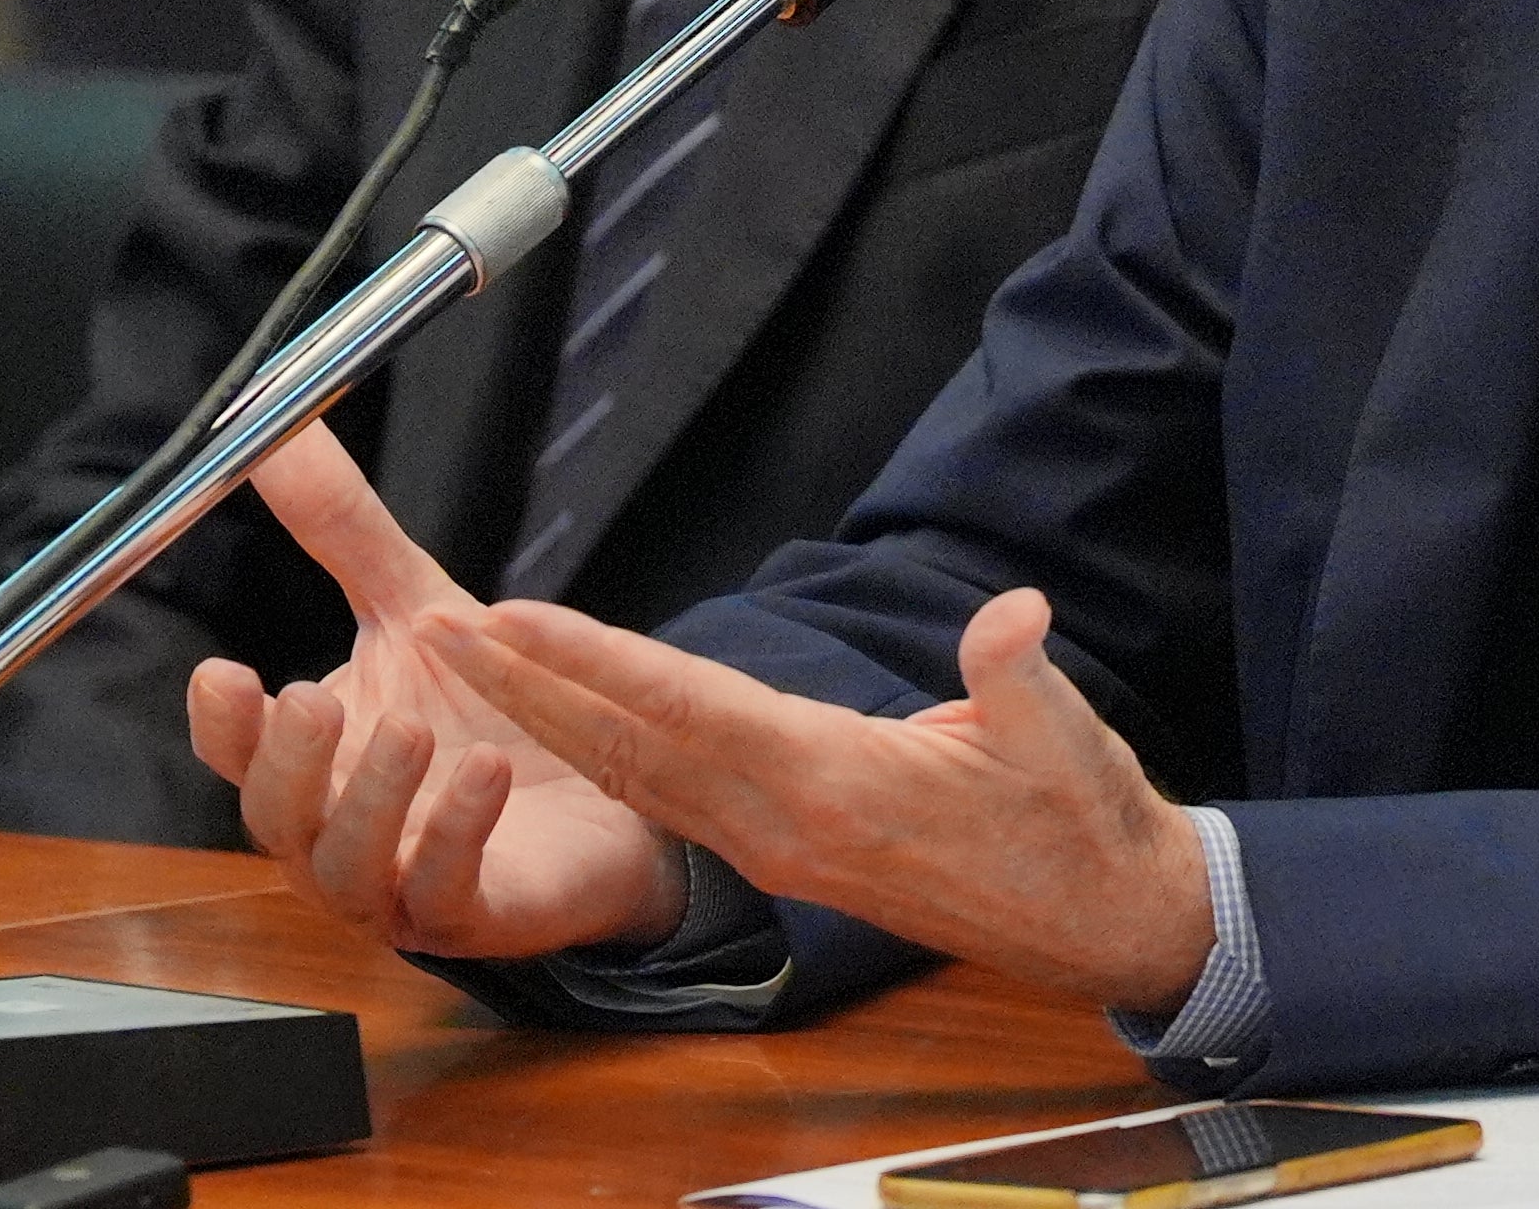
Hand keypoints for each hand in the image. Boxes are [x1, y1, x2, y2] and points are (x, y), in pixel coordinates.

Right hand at [185, 424, 685, 960]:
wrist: (601, 787)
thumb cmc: (483, 708)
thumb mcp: (416, 610)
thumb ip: (345, 532)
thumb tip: (281, 434)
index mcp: (312, 762)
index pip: (238, 751)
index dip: (222, 721)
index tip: (223, 672)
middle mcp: (336, 832)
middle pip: (276, 819)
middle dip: (289, 763)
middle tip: (320, 701)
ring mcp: (398, 885)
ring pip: (350, 867)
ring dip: (371, 799)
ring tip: (408, 731)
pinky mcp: (471, 915)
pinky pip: (445, 891)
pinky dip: (457, 833)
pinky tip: (485, 772)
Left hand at [423, 584, 1216, 1012]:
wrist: (1103, 920)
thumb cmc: (1080, 826)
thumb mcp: (1063, 741)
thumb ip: (1017, 677)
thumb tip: (1010, 620)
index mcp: (834, 788)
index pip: (686, 712)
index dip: (593, 663)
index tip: (512, 619)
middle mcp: (784, 824)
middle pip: (627, 747)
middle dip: (525, 687)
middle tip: (435, 627)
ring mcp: (780, 845)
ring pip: (638, 774)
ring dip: (547, 716)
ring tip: (474, 659)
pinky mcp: (791, 851)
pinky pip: (675, 795)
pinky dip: (610, 748)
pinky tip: (569, 720)